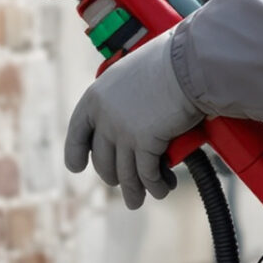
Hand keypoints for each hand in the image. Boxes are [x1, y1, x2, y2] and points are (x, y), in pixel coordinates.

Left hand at [64, 33, 200, 208]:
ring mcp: (122, 131)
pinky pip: (147, 174)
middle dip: (114, 177)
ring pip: (125, 174)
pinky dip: (155, 186)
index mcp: (95, 97)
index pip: (77, 131)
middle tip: (126, 185)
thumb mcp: (133, 74)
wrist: (187, 63)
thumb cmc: (168, 62)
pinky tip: (162, 189)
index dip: (75, 152)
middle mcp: (104, 116)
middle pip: (102, 160)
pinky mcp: (144, 143)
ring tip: (138, 200)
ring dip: (134, 191)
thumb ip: (126, 96)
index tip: (76, 167)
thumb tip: (135, 112)